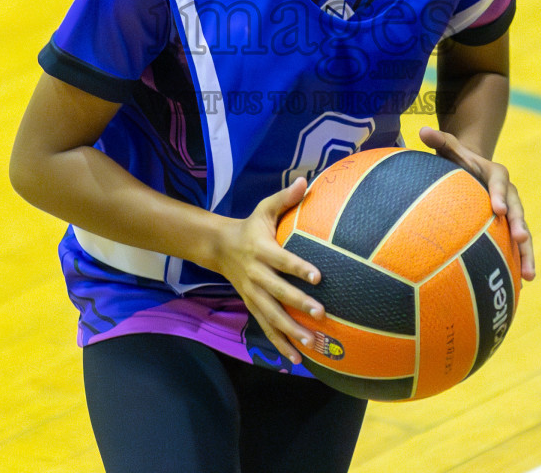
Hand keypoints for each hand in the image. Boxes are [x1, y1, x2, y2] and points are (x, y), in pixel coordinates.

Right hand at [210, 178, 324, 365]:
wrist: (219, 247)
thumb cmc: (250, 227)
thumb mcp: (264, 208)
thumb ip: (285, 197)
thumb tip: (305, 180)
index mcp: (261, 250)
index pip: (282, 260)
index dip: (299, 268)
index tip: (318, 276)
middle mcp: (256, 275)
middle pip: (278, 293)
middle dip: (299, 304)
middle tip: (321, 313)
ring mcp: (252, 294)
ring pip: (271, 316)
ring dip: (291, 331)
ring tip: (311, 343)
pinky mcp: (252, 306)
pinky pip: (266, 328)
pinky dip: (280, 345)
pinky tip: (297, 359)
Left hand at [419, 126, 535, 280]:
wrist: (473, 169)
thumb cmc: (458, 159)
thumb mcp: (450, 147)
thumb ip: (439, 140)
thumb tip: (421, 130)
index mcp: (496, 174)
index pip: (500, 182)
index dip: (500, 194)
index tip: (496, 208)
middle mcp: (508, 195)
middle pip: (517, 210)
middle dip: (520, 225)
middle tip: (521, 239)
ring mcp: (511, 213)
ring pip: (522, 233)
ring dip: (527, 253)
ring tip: (529, 276)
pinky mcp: (508, 229)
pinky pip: (515, 247)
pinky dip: (519, 264)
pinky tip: (519, 286)